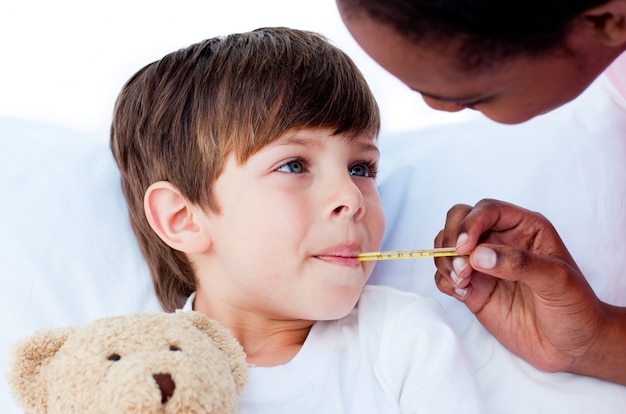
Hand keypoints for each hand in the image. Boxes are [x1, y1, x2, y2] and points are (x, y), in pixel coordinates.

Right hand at [434, 199, 625, 383]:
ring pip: (447, 246)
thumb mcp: (557, 280)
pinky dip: (445, 281)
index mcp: (524, 228)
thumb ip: (519, 263)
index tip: (465, 247)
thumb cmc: (575, 308)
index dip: (471, 223)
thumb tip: (478, 255)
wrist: (573, 346)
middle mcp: (500, 241)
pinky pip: (445, 276)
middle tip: (459, 264)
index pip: (487, 210)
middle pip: (459, 220)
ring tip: (462, 281)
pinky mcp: (473, 289)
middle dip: (451, 239)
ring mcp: (483, 265)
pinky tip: (463, 292)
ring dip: (445, 260)